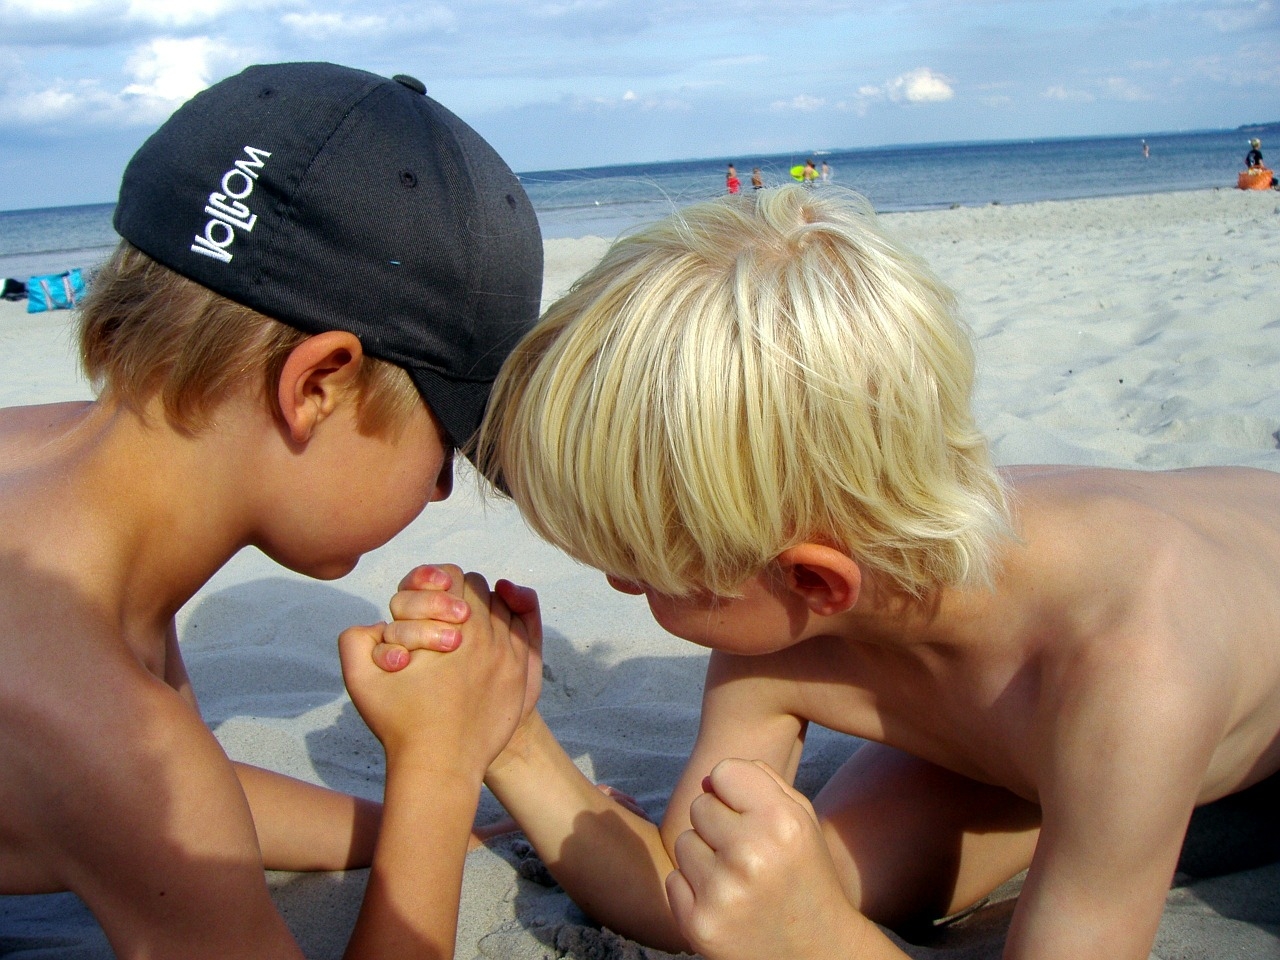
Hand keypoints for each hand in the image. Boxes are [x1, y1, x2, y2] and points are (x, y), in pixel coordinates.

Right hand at [338, 569, 529, 781]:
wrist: (441, 766)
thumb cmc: (399, 722)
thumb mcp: (361, 680)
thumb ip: (355, 639)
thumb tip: (380, 621)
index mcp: (452, 627)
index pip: (453, 575)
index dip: (435, 583)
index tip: (427, 601)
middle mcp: (487, 634)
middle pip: (481, 588)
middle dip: (460, 597)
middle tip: (443, 618)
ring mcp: (510, 653)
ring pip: (502, 607)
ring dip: (484, 612)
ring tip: (461, 633)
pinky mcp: (522, 673)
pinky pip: (521, 631)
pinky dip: (505, 629)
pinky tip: (484, 646)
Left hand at [665, 759, 864, 959]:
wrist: (816, 950)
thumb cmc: (804, 872)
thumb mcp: (801, 818)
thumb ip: (759, 780)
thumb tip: (709, 778)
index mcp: (781, 823)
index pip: (723, 772)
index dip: (733, 791)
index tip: (749, 813)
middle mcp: (751, 855)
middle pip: (699, 806)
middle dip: (719, 824)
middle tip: (746, 851)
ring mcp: (722, 893)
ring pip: (682, 842)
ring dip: (704, 856)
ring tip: (737, 877)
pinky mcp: (699, 924)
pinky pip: (673, 880)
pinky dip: (693, 888)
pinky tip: (725, 900)